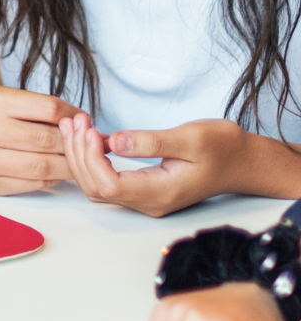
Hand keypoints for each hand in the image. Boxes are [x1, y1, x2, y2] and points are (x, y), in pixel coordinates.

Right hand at [0, 85, 79, 194]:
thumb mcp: (1, 98)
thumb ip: (37, 110)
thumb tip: (83, 124)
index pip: (49, 109)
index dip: (75, 116)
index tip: (84, 120)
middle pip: (50, 140)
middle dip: (76, 143)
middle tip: (88, 143)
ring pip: (45, 167)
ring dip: (69, 164)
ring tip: (75, 158)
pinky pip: (33, 184)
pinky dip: (52, 178)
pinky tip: (55, 169)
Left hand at [61, 112, 247, 217]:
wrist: (244, 161)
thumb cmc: (223, 148)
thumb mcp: (190, 138)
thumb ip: (151, 142)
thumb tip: (113, 142)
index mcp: (161, 192)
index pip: (109, 185)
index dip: (90, 159)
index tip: (89, 129)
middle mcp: (150, 201)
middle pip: (96, 187)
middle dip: (78, 153)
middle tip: (76, 120)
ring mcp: (146, 197)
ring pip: (97, 185)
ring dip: (81, 156)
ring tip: (75, 124)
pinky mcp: (144, 188)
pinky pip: (107, 179)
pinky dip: (91, 158)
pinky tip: (88, 134)